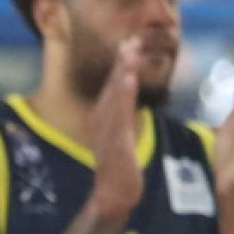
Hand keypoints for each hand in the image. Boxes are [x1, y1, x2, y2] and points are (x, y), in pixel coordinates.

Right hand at [86, 36, 144, 217]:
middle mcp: (102, 120)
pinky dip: (123, 96)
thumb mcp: (122, 136)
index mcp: (104, 117)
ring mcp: (107, 130)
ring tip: (129, 52)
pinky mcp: (115, 142)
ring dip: (122, 72)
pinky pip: (120, 115)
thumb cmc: (120, 168)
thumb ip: (123, 118)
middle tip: (131, 39)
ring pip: (115, 96)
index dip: (122, 63)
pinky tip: (127, 80)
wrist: (113, 194)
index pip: (114, 85)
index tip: (131, 42)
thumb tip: (129, 103)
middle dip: (122, 61)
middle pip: (113, 86)